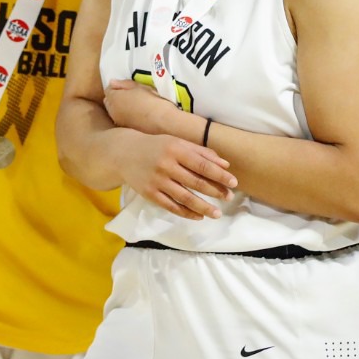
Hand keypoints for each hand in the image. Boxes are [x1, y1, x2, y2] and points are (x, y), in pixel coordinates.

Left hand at [103, 78, 179, 134]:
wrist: (162, 121)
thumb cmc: (152, 101)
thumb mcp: (140, 87)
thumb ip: (124, 84)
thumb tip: (112, 82)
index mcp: (114, 98)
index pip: (108, 89)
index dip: (117, 87)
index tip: (126, 87)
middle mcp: (112, 111)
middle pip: (108, 101)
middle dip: (115, 97)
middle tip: (129, 95)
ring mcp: (118, 121)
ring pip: (113, 111)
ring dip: (118, 107)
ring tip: (133, 105)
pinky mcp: (124, 129)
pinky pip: (120, 119)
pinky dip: (124, 115)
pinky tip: (135, 114)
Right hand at [120, 131, 236, 220]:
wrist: (124, 153)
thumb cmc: (157, 146)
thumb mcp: (178, 142)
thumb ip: (201, 152)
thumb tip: (225, 164)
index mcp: (175, 149)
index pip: (202, 164)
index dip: (219, 175)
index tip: (234, 183)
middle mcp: (166, 165)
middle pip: (195, 182)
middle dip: (215, 191)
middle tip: (229, 198)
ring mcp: (157, 181)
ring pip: (184, 197)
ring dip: (203, 207)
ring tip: (217, 213)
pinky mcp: (149, 193)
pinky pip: (171, 206)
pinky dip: (186, 213)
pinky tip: (198, 216)